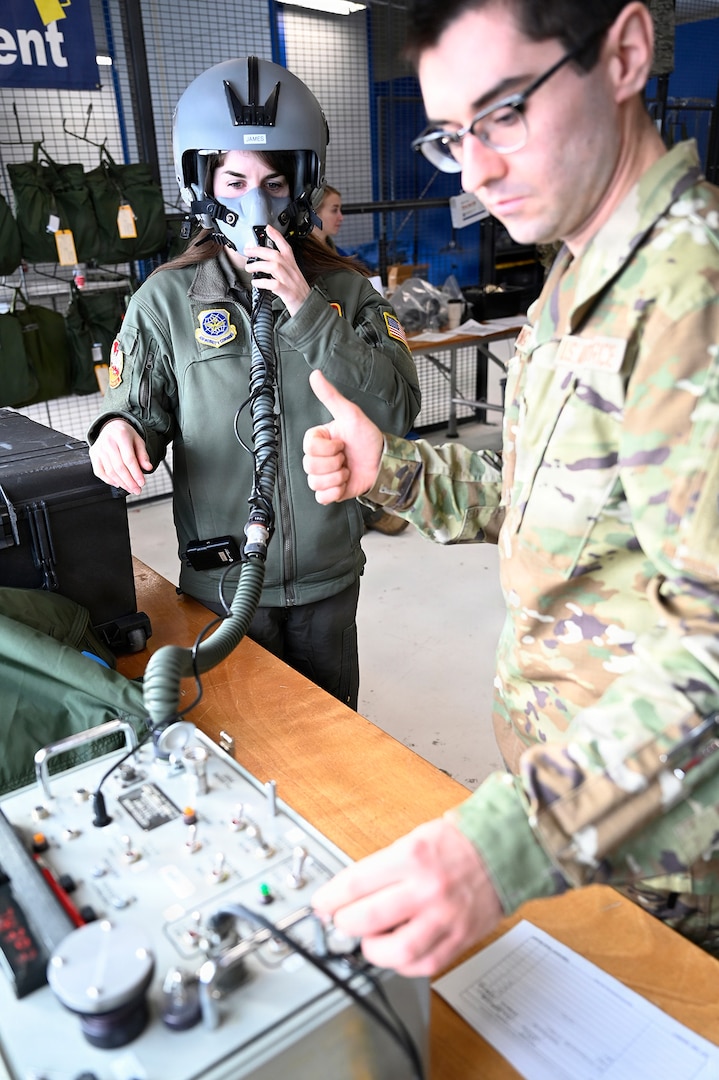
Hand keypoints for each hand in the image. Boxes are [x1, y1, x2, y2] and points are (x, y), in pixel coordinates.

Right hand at [89, 418, 151, 495]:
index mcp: (121, 436)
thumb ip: (143, 454)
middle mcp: (108, 442)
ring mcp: (99, 449)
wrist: (111, 426)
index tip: (142, 483)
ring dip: (121, 483)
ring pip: (110, 471)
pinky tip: (118, 484)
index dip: (136, 473)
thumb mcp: (138, 441)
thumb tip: (148, 467)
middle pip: (119, 467)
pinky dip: (108, 480)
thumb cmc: (125, 435)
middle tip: (137, 489)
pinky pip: (99, 472)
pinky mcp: (93, 455)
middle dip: (129, 482)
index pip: (129, 459)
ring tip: (130, 488)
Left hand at [243, 223, 310, 315]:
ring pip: (275, 267)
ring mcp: (291, 282)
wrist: (310, 310)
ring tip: (249, 268)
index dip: (277, 237)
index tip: (268, 228)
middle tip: (248, 250)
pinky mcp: (289, 293)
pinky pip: (275, 285)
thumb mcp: (293, 279)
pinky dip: (263, 282)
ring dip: (259, 265)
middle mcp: (292, 272)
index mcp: (293, 267)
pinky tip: (256, 282)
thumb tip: (266, 265)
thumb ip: (281, 271)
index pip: (286, 248)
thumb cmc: (300, 296)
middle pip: (276, 255)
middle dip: (260, 251)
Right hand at [303, 370, 384, 503]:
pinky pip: (321, 497)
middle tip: (347, 457)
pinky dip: (335, 492)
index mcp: (318, 439)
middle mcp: (317, 457)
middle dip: (335, 463)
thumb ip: (330, 395)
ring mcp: (323, 475)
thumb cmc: (368, 437)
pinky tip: (346, 482)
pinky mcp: (330, 491)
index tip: (342, 443)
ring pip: (315, 482)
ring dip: (338, 477)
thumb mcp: (350, 414)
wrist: (384, 462)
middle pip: (310, 466)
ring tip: (348, 469)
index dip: (328, 448)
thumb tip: (315, 374)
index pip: (309, 447)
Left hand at [312, 818, 503, 976]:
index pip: (356, 883)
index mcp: (412, 857)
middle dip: (344, 923)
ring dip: (372, 950)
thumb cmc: (459, 842)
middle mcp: (427, 889)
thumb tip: (351, 893)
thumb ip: (384, 867)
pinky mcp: (459, 938)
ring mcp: (444, 917)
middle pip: (367, 919)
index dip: (329, 897)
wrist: (506, 850)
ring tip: (370, 940)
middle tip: (341, 921)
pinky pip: (424, 965)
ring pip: (395, 950)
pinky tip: (398, 951)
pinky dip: (403, 964)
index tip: (321, 903)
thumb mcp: (414, 839)